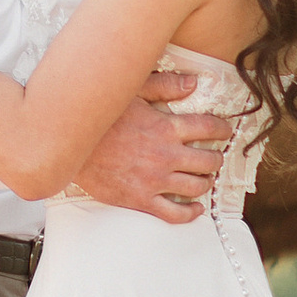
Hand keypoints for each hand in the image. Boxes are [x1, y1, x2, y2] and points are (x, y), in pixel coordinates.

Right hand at [75, 64, 231, 225]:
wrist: (70, 147)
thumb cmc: (100, 119)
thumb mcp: (131, 92)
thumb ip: (164, 86)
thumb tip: (193, 83)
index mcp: (166, 128)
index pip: (208, 128)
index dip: (223, 129)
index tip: (225, 130)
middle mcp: (166, 155)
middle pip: (208, 160)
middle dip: (216, 158)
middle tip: (215, 156)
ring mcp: (155, 180)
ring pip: (196, 187)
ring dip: (206, 182)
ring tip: (205, 177)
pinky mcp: (141, 200)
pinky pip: (175, 213)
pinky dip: (190, 213)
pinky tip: (195, 208)